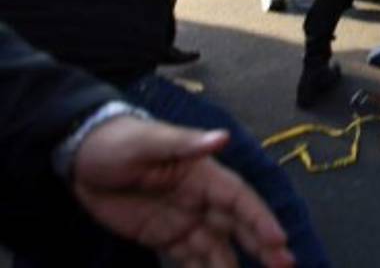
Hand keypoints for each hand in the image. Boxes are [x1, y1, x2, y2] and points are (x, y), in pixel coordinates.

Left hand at [72, 117, 294, 267]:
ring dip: (236, 265)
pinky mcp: (164, 237)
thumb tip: (222, 137)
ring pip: (217, 247)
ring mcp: (184, 220)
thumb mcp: (149, 140)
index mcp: (203, 175)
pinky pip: (189, 259)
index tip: (278, 240)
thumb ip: (185, 143)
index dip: (260, 218)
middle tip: (285, 266)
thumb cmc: (119, 141)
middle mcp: (201, 200)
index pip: (239, 198)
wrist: (82, 157)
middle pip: (237, 226)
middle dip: (262, 246)